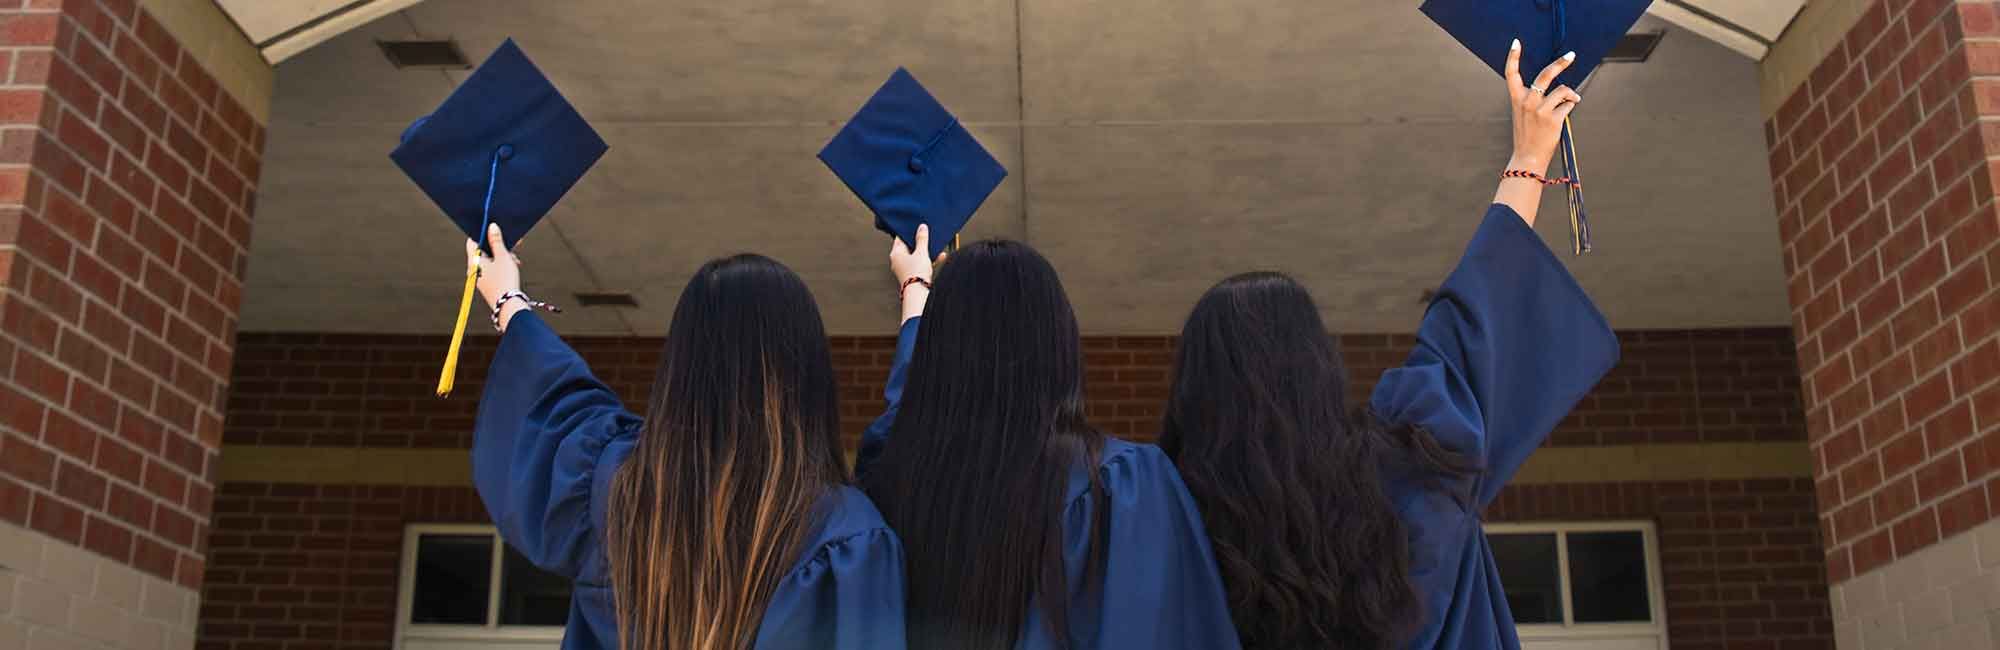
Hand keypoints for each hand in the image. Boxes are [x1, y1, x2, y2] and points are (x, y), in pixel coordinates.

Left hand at [465, 224, 521, 311]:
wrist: (508, 306)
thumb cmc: (505, 280)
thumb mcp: (503, 257)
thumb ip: (497, 241)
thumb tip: (491, 226)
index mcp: (473, 261)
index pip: (472, 241)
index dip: (483, 233)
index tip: (494, 230)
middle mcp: (473, 269)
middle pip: (483, 251)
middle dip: (498, 246)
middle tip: (512, 245)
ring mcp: (479, 277)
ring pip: (489, 260)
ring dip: (502, 256)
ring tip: (515, 260)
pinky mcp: (486, 284)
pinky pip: (492, 269)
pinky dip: (501, 265)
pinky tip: (513, 267)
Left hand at [890, 224, 936, 284]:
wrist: (919, 293)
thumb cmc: (916, 274)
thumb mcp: (921, 252)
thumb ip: (922, 239)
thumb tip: (921, 228)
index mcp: (896, 253)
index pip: (900, 238)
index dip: (909, 231)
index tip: (916, 227)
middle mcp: (898, 261)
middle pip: (909, 247)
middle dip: (919, 242)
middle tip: (926, 236)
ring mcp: (905, 269)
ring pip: (916, 256)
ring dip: (926, 251)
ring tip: (934, 246)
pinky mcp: (913, 275)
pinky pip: (921, 264)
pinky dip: (929, 260)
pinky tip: (940, 256)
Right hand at [1504, 40, 1580, 171]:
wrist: (1528, 158)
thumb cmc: (1528, 134)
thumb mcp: (1524, 114)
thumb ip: (1536, 99)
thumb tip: (1563, 90)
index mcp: (1516, 99)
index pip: (1511, 74)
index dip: (1513, 57)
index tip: (1516, 43)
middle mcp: (1527, 101)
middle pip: (1545, 75)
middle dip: (1561, 63)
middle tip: (1571, 55)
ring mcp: (1540, 110)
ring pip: (1563, 90)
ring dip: (1570, 94)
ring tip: (1572, 100)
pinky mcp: (1553, 118)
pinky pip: (1569, 104)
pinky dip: (1570, 106)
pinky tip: (1565, 115)